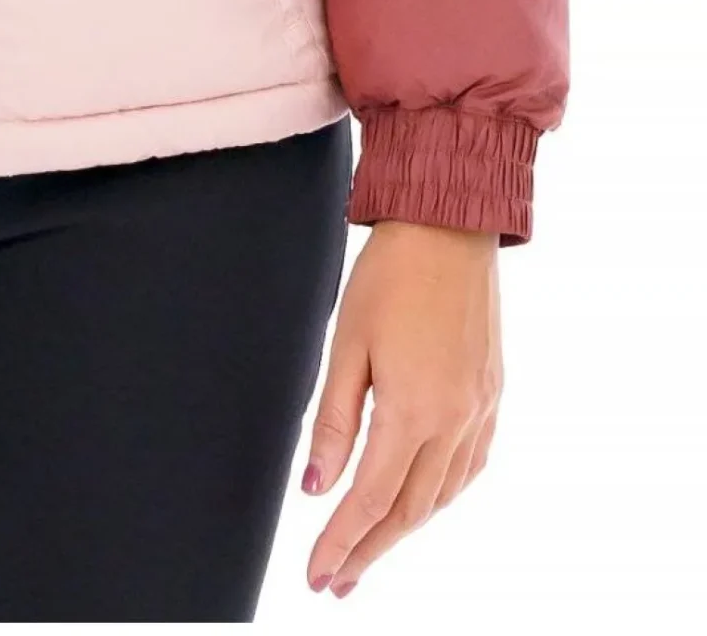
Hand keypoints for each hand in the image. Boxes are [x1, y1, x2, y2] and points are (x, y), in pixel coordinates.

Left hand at [301, 220, 502, 597]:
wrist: (449, 226)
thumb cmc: (391, 275)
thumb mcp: (347, 345)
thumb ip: (334, 421)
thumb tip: (315, 486)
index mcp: (414, 409)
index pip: (371, 498)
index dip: (341, 541)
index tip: (318, 574)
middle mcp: (455, 420)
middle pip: (409, 510)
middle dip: (369, 550)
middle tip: (337, 581)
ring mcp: (481, 410)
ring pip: (442, 495)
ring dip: (405, 529)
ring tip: (369, 549)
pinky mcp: (492, 394)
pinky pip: (469, 467)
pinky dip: (441, 495)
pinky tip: (422, 502)